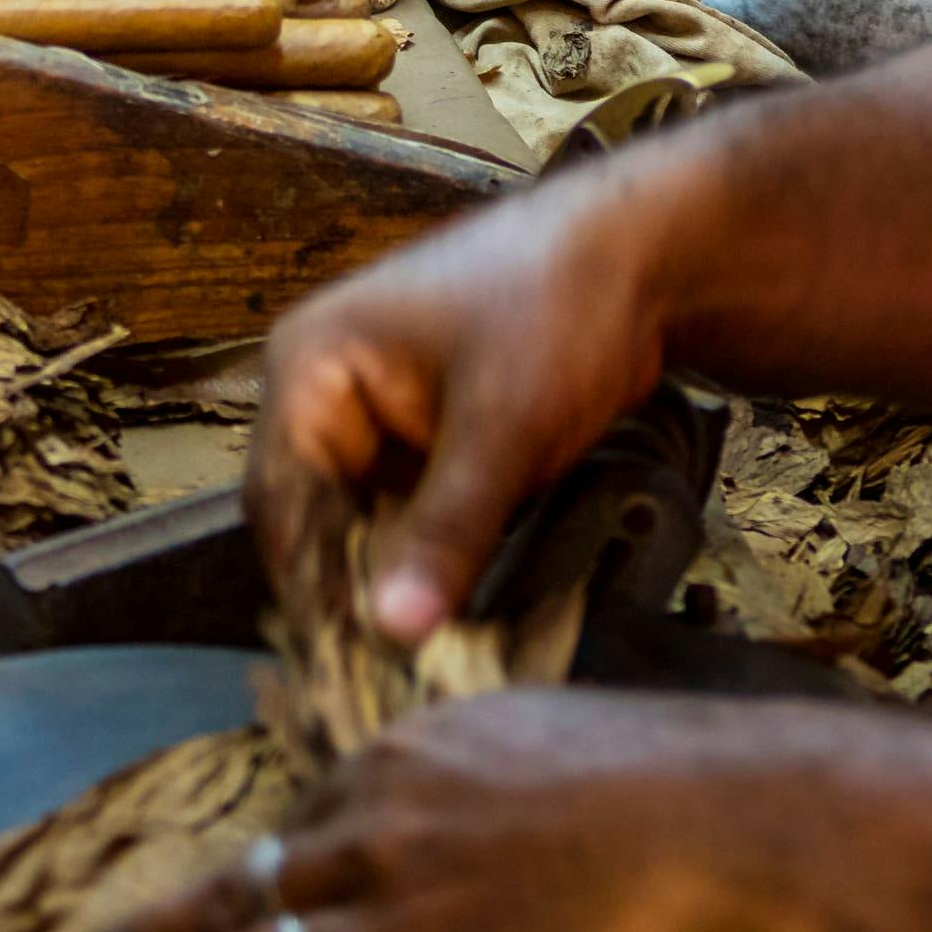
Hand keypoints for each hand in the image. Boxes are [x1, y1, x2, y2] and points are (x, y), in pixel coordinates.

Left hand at [28, 692, 780, 931]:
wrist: (741, 830)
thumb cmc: (670, 787)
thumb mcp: (535, 739)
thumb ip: (461, 783)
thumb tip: (427, 818)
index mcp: (400, 766)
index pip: (280, 839)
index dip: (201, 891)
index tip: (141, 921)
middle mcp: (378, 838)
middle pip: (228, 904)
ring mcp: (404, 928)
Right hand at [249, 162, 683, 646]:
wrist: (648, 256)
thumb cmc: (561, 307)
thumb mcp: (501, 428)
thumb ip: (444, 532)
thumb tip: (391, 632)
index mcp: (310, 366)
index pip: (283, 504)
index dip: (313, 589)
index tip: (348, 666)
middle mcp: (325, 390)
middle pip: (316, 520)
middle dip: (354, 592)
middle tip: (392, 675)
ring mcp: (377, 414)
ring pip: (365, 526)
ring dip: (394, 583)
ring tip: (422, 657)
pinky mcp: (426, 435)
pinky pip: (409, 514)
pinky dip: (430, 558)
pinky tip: (453, 612)